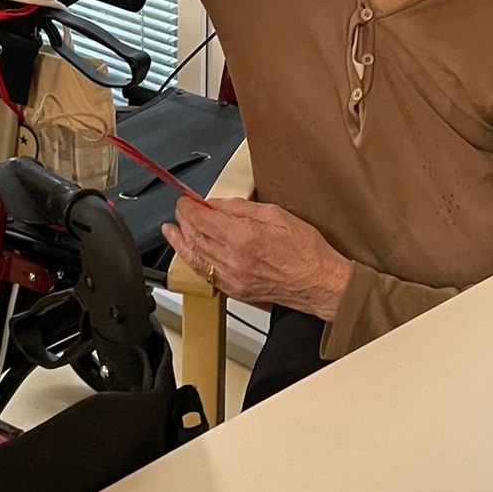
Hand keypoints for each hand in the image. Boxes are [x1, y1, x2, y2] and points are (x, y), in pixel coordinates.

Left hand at [161, 198, 352, 320]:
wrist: (320, 283)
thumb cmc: (306, 251)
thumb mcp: (276, 215)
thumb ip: (241, 208)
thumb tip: (217, 204)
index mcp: (243, 237)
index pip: (202, 219)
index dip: (188, 207)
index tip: (185, 201)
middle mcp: (234, 259)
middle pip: (195, 237)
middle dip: (183, 221)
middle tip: (181, 211)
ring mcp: (232, 278)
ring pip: (195, 258)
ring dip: (181, 242)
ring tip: (172, 231)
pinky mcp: (235, 291)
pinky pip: (206, 274)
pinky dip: (194, 261)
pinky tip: (190, 253)